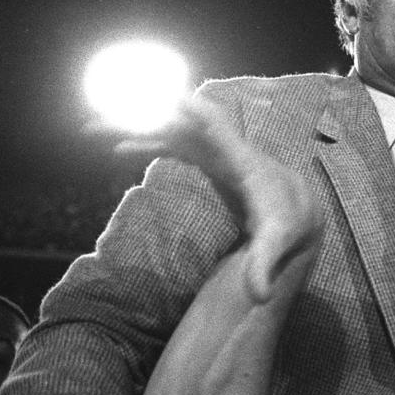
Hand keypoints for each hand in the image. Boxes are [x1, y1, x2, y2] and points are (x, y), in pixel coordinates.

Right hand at [94, 94, 321, 302]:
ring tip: (95, 131)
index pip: (220, 132)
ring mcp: (217, 155)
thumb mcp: (277, 244)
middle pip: (184, 127)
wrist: (299, 214)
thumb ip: (265, 266)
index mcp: (246, 163)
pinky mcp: (211, 164)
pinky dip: (150, 146)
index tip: (172, 98)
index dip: (198, 114)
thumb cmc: (291, 224)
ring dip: (140, 130)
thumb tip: (260, 297)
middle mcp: (228, 151)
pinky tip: (122, 151)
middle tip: (100, 121)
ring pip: (175, 134)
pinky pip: (176, 148)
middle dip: (146, 120)